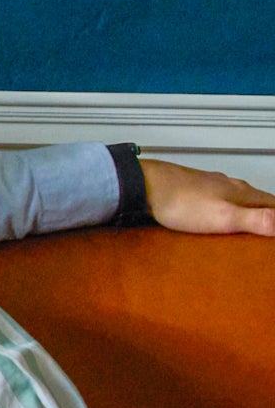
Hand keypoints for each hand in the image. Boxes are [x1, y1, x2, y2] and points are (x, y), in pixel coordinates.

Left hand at [142, 158, 274, 236]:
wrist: (146, 186)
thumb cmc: (181, 201)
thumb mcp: (223, 216)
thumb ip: (255, 220)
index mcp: (241, 193)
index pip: (273, 203)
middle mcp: (229, 186)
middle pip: (257, 198)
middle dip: (268, 210)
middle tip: (271, 221)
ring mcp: (210, 186)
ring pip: (238, 195)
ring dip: (248, 206)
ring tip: (251, 217)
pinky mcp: (193, 189)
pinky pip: (217, 197)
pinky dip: (226, 205)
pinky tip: (216, 210)